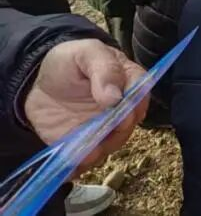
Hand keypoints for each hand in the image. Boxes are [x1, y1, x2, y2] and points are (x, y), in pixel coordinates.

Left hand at [24, 38, 146, 175]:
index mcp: (129, 82)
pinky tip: (69, 166)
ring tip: (82, 153)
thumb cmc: (70, 61)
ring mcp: (103, 129)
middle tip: (98, 134)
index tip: (121, 114)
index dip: (134, 106)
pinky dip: (79, 165)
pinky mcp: (83, 144)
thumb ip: (104, 69)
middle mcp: (121, 110)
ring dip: (98, 150)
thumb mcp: (86, 53)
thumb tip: (116, 98)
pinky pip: (85, 159)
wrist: (39, 81)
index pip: (141, 96)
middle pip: (128, 125)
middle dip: (115, 132)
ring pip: (109, 145)